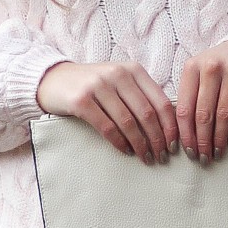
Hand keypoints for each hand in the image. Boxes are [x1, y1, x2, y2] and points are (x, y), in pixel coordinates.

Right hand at [35, 58, 178, 161]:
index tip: (174, 144)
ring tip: (145, 157)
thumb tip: (167, 127)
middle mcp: (117, 74)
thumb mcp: (119, 82)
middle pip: (147, 114)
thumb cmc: (92, 85)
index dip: (170, 126)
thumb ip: (140, 95)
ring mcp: (98, 86)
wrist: (53, 79)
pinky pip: (107, 127)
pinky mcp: (81, 100)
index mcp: (133, 70)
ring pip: (128, 122)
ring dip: (140, 144)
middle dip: (157, 139)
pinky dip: (119, 142)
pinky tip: (125, 151)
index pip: (161, 101)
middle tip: (161, 156)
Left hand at [176, 40, 227, 161]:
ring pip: (223, 113)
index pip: (184, 107)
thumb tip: (184, 133)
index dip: (185, 133)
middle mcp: (212, 66)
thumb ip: (190, 96)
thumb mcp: (200, 73)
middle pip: (203, 113)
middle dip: (202, 140)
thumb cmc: (221, 66)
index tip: (187, 150)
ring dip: (219, 138)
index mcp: (192, 67)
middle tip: (203, 157)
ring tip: (217, 152)